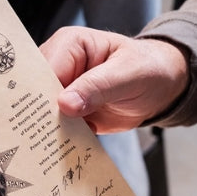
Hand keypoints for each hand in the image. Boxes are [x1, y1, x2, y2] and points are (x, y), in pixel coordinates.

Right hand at [39, 27, 189, 133]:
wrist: (160, 88)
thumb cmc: (148, 69)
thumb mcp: (129, 74)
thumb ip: (99, 87)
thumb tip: (66, 104)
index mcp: (70, 45)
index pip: (45, 70)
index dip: (40, 94)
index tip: (44, 117)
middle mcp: (60, 66)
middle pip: (36, 93)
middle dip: (39, 116)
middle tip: (42, 138)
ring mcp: (62, 91)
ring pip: (42, 113)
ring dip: (47, 131)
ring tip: (51, 148)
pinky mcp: (68, 112)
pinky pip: (55, 128)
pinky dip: (58, 140)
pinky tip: (63, 151)